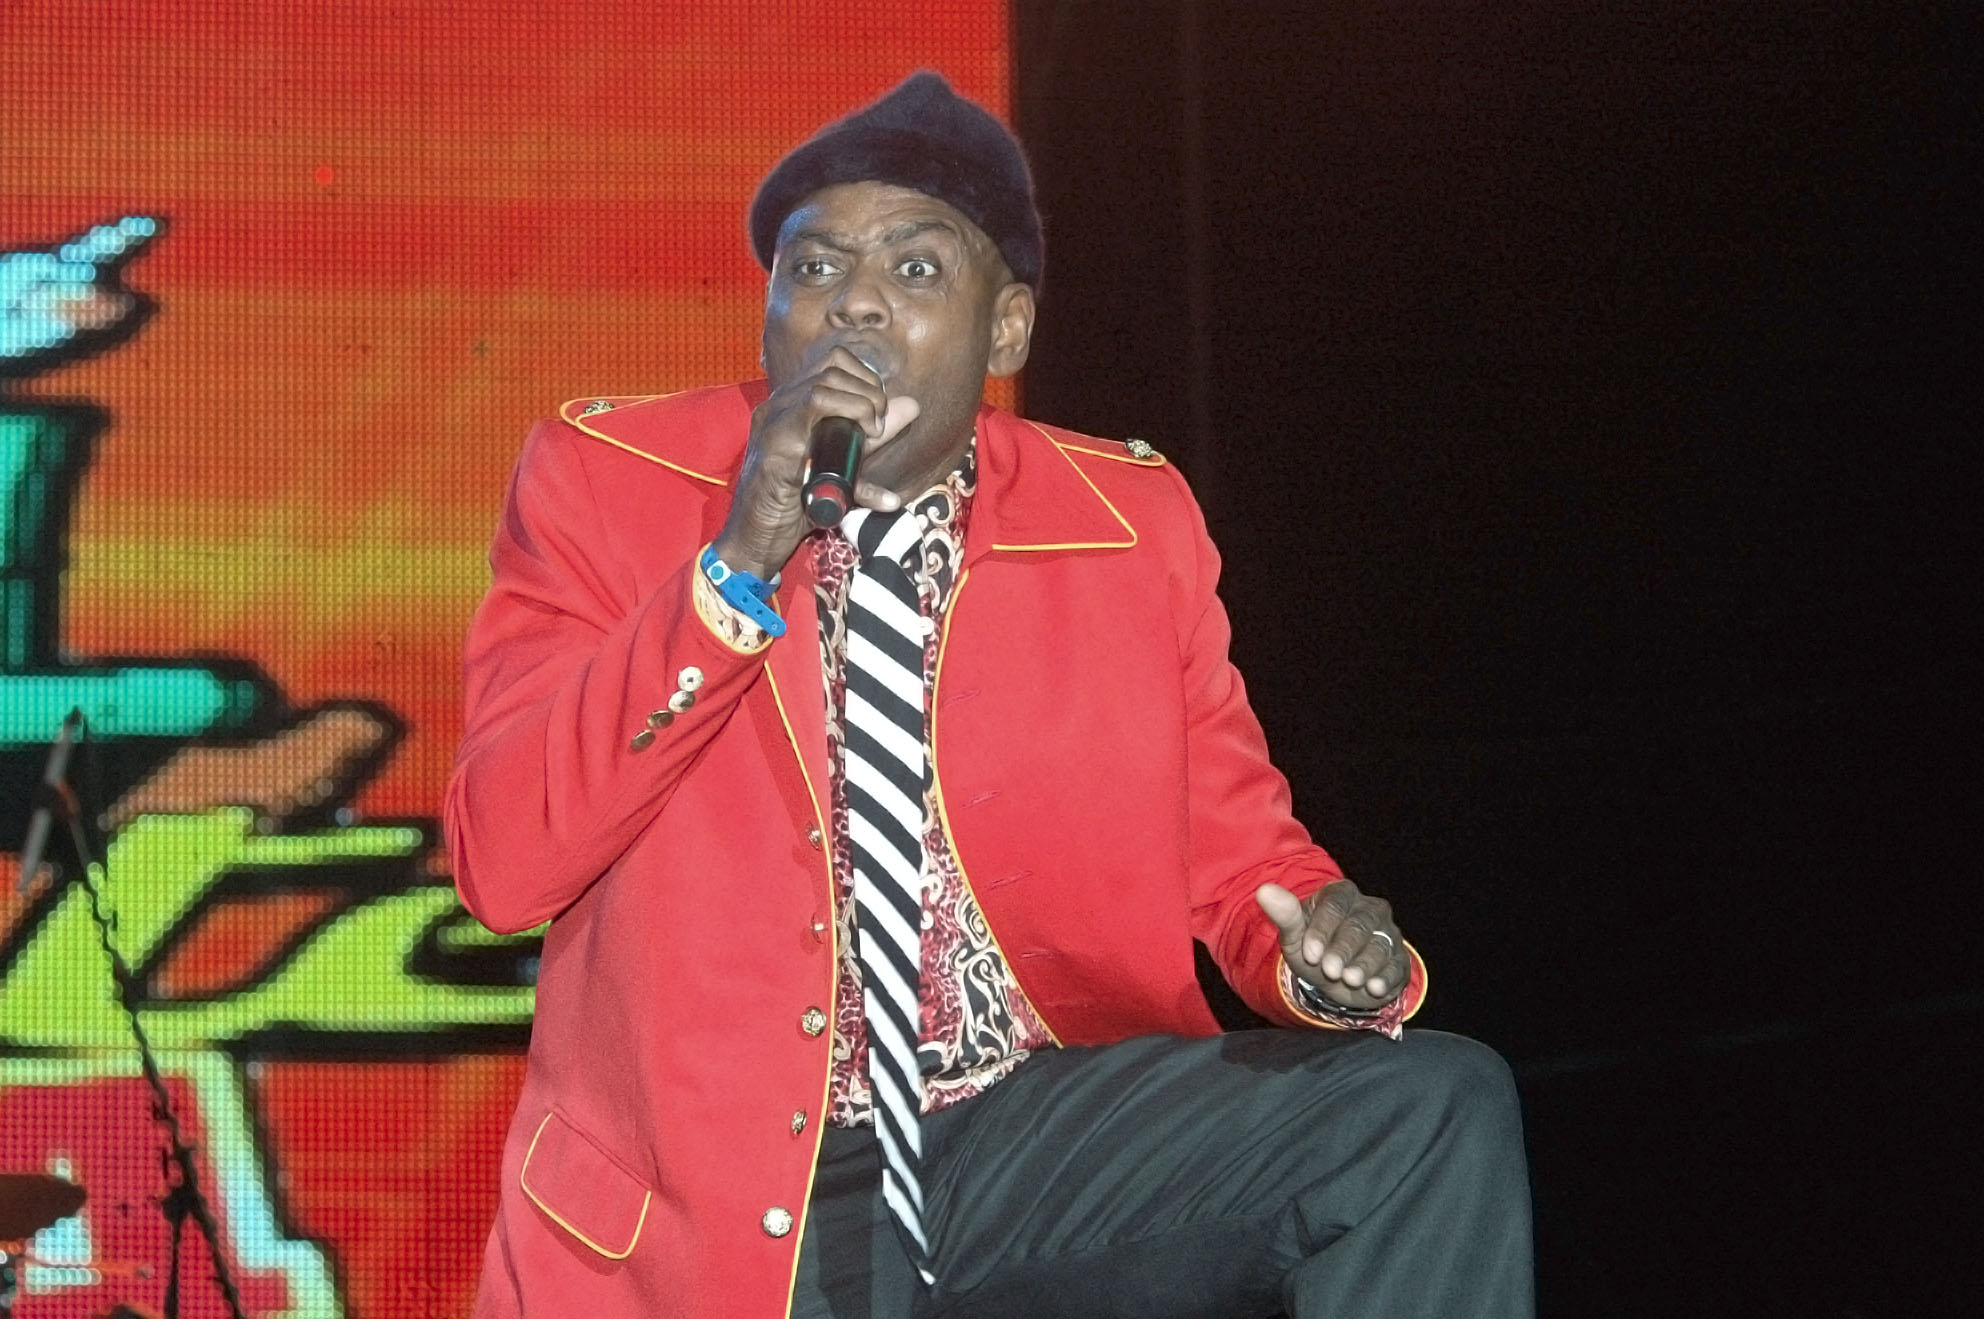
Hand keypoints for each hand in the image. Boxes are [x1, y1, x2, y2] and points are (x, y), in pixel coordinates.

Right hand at [712, 344, 920, 578]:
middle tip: (880, 424)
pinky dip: (849, 414)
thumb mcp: (843, 464)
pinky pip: (814, 409)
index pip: (833, 362)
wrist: (758, 538)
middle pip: (833, 366)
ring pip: (825, 383)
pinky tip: (863, 436)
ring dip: (863, 402)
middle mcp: (778, 405)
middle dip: (870, 390)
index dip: (867, 378)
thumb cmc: (795, 504)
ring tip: (874, 430)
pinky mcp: (775, 442)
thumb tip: (911, 407)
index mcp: (789, 404)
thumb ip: (872, 437)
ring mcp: (773, 420)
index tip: (881, 412)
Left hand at [1256, 879, 1406, 1010]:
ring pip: (1380, 944)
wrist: (1335, 978)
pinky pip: (1397, 964)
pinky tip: (1375, 988)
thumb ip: (1284, 914)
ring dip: (1365, 963)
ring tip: (1351, 980)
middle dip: (1343, 949)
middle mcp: (1369, 908)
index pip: (1335, 905)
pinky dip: (1386, 977)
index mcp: (1341, 894)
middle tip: (1330, 971)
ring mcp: (1387, 932)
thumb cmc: (1313, 949)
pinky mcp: (1399, 957)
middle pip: (1359, 925)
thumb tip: (1264, 891)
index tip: (1310, 955)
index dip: (1322, 930)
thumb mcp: (1295, 936)